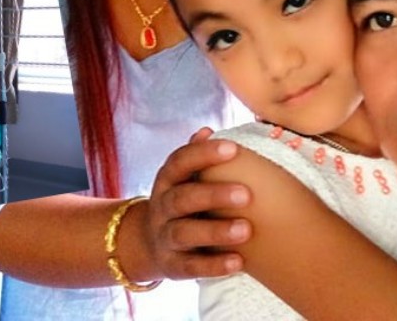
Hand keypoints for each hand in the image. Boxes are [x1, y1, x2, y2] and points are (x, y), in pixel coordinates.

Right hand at [144, 128, 252, 279]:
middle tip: (247, 194)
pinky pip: (191, 267)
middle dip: (213, 195)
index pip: (180, 162)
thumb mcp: (184, 178)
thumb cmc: (182, 201)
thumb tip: (207, 130)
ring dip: (215, 232)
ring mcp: (164, 237)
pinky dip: (214, 265)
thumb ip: (196, 156)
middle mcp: (162, 207)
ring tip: (246, 230)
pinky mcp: (172, 266)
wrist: (150, 243)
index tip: (234, 149)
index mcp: (167, 180)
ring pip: (185, 233)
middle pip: (182, 198)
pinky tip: (239, 262)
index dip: (204, 154)